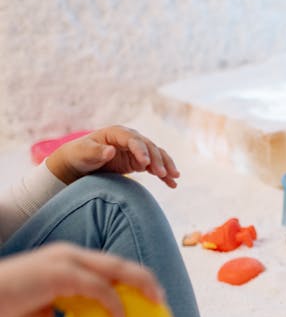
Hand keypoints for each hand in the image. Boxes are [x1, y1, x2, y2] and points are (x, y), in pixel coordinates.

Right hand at [0, 243, 164, 316]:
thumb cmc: (1, 312)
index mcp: (68, 265)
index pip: (108, 268)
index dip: (132, 280)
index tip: (150, 299)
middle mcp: (71, 257)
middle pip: (119, 263)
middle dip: (145, 279)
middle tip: (160, 301)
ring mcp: (66, 260)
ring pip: (116, 268)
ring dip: (141, 283)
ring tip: (156, 304)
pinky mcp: (60, 271)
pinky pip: (97, 287)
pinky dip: (114, 302)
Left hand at [46, 125, 179, 187]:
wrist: (79, 164)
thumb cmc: (79, 155)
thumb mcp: (84, 153)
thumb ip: (96, 152)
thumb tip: (111, 151)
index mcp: (117, 133)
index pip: (134, 140)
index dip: (141, 150)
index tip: (146, 163)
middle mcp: (130, 139)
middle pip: (149, 147)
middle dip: (158, 160)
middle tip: (163, 174)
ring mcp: (136, 150)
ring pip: (157, 155)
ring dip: (166, 165)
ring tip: (174, 178)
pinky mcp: (139, 161)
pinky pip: (155, 166)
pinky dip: (164, 174)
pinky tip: (172, 184)